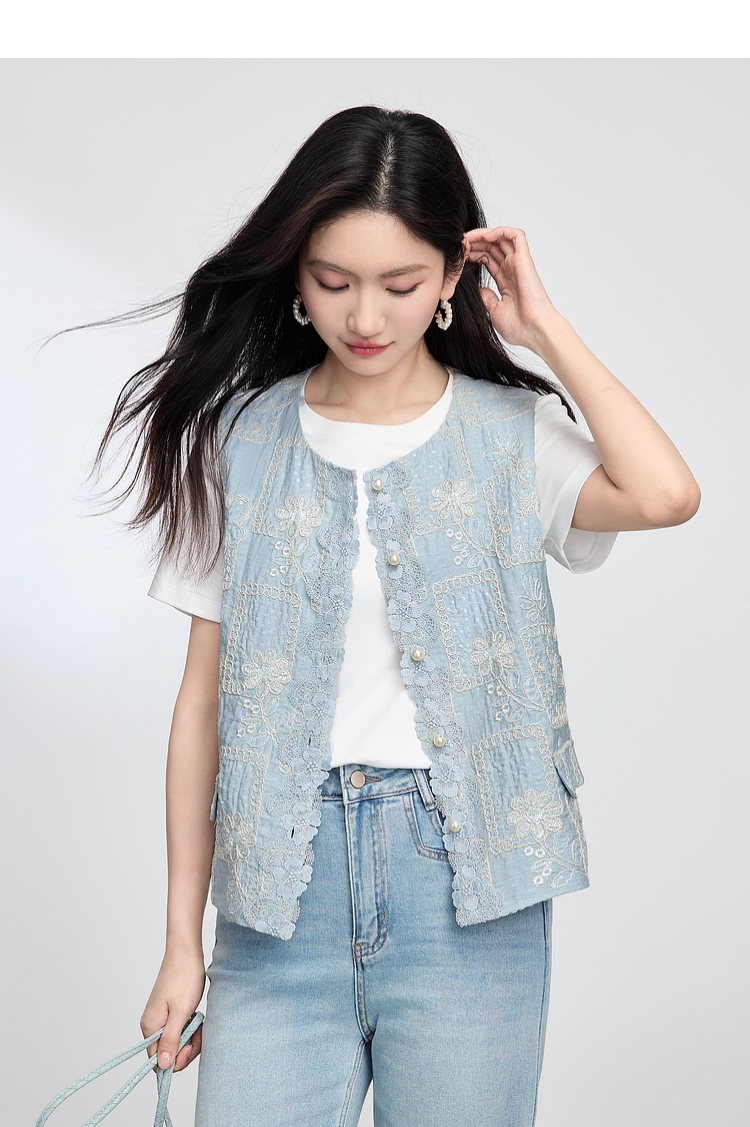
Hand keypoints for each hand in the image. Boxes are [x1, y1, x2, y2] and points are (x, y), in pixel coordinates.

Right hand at [140, 948, 205, 1073]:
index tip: (190, 1048)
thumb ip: (171, 1040)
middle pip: (168, 1053)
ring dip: (191, 1037)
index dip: (175, 1060)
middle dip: (186, 1048)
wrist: (186, 952)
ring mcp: (161, 1018)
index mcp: (151, 1027)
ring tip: (200, 1023)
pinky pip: (180, 1030)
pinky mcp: (170, 1012)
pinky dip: (191, 1028)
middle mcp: (153, 1025)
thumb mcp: (180, 1012)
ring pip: (176, 1042)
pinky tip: (198, 1019)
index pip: (157, 1061)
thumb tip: (163, 1066)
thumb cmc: (184, 978)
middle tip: (199, 1033)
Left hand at [463, 226, 559, 349]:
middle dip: (474, 242)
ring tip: (467, 238)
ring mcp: (518, 264)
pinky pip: (516, 236)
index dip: (472, 253)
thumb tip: (480, 289)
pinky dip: (501, 231)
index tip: (458, 255)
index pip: (487, 258)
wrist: (533, 331)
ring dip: (483, 234)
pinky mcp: (525, 260)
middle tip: (459, 243)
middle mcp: (512, 269)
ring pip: (501, 238)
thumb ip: (487, 298)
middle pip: (492, 246)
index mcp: (505, 280)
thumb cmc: (519, 326)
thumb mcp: (494, 311)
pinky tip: (485, 237)